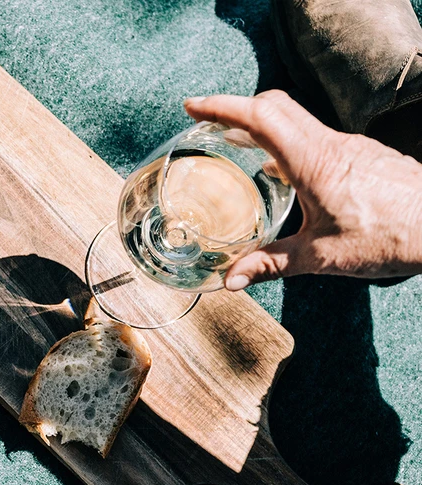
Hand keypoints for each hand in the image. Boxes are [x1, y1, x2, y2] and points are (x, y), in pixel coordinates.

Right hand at [184, 91, 421, 288]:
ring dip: (264, 125)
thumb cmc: (388, 237)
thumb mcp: (321, 257)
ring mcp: (350, 147)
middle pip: (276, 108)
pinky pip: (318, 138)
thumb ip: (271, 264)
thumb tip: (231, 280)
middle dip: (237, 109)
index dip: (222, 107)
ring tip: (239, 145)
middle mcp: (330, 145)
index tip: (193, 107)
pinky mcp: (364, 156)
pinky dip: (290, 143)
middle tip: (208, 121)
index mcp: (312, 162)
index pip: (260, 117)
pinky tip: (285, 172)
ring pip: (298, 121)